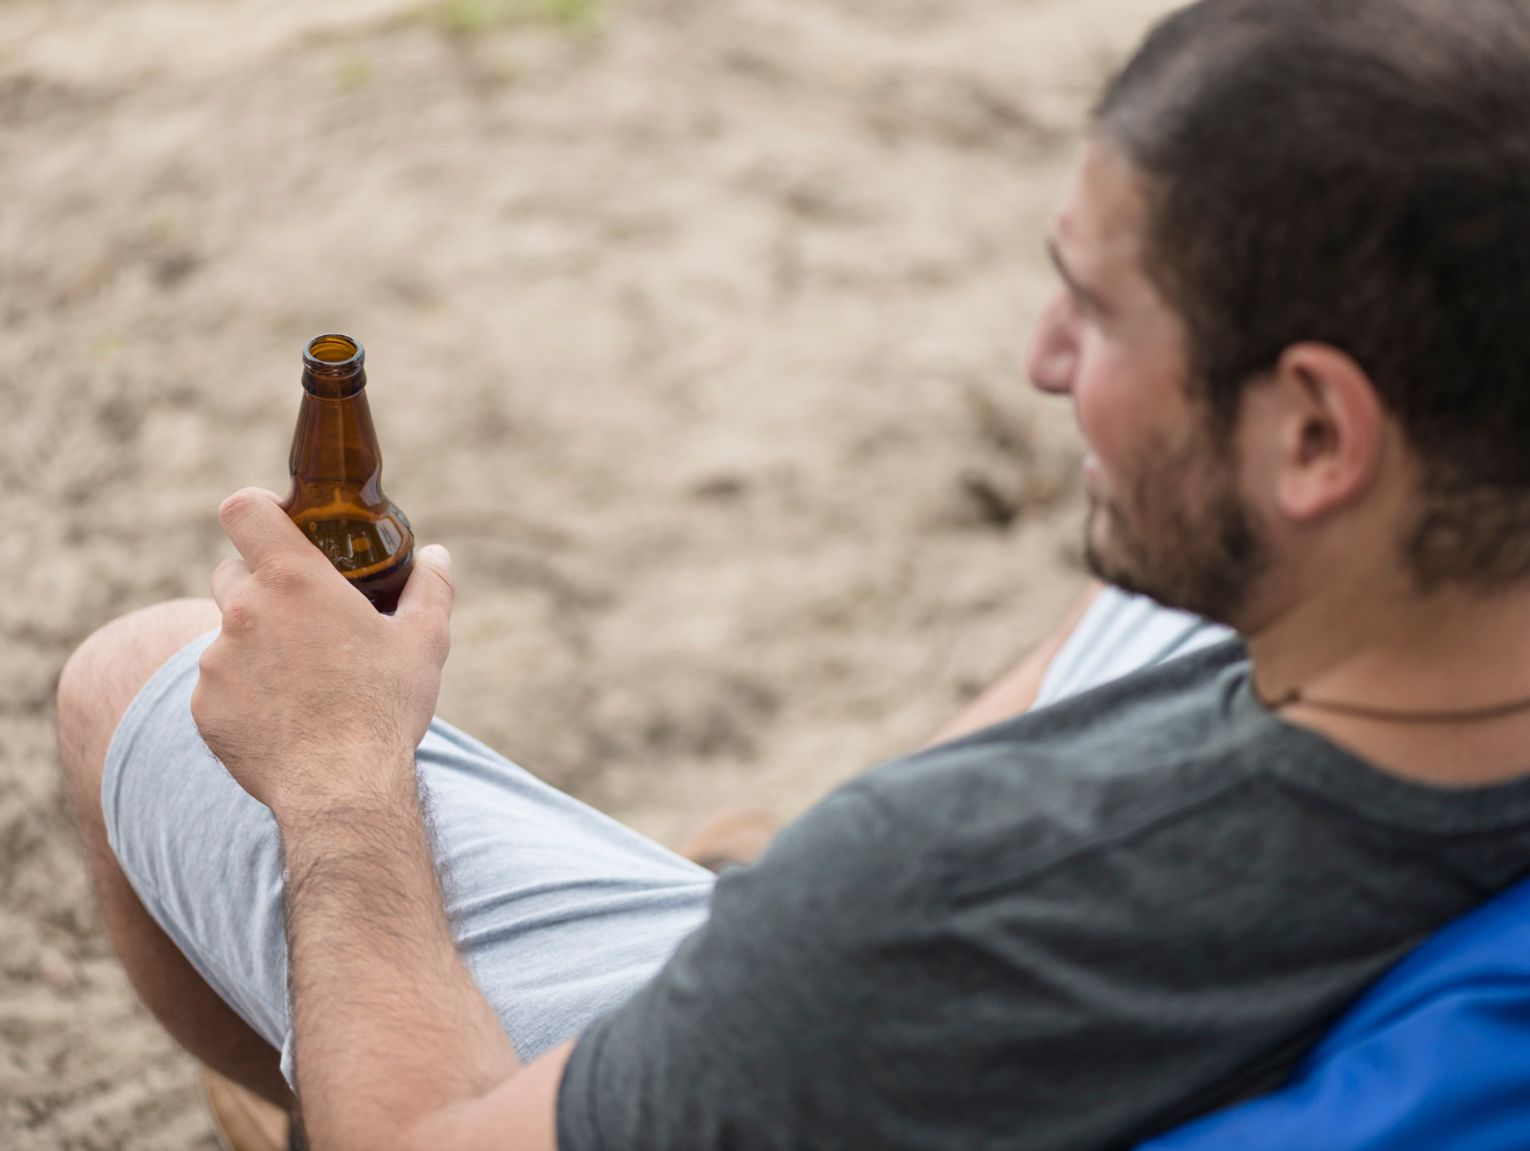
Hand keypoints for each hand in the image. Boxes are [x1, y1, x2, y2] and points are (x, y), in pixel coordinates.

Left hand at [190, 487, 453, 820]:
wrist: (341, 788)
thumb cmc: (385, 707)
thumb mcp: (425, 640)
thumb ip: (431, 587)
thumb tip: (437, 556)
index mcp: (293, 579)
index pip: (243, 508)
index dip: (257, 507)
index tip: (278, 522)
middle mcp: (243, 611)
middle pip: (231, 571)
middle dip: (259, 584)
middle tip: (302, 613)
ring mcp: (215, 661)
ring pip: (227, 635)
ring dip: (256, 645)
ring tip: (303, 682)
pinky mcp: (203, 707)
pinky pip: (219, 686)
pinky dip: (244, 694)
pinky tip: (284, 718)